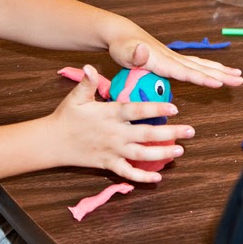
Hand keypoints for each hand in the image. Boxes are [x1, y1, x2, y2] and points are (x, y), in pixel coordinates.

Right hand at [48, 65, 194, 182]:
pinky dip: (142, 177)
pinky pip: (127, 173)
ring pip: (141, 154)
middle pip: (146, 134)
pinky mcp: (107, 164)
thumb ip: (87, 82)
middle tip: (190, 131)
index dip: (155, 108)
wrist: (53, 142)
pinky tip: (158, 177)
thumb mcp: (76, 96)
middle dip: (170, 133)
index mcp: (109, 114)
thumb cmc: (66, 117)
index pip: (136, 111)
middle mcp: (114, 133)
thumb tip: (90, 66)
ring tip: (180, 151)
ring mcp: (112, 150)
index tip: (175, 107)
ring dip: (162, 153)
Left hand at [107, 18, 242, 87]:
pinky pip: (195, 65)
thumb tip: (143, 50)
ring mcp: (174, 57)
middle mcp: (172, 58)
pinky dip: (209, 68)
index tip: (218, 83)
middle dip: (220, 74)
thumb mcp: (123, 52)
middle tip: (240, 80)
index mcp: (162, 60)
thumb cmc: (122, 46)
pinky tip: (217, 72)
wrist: (123, 35)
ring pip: (201, 65)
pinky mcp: (173, 59)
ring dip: (220, 70)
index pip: (185, 71)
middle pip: (200, 67)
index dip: (201, 78)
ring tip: (238, 76)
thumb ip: (134, 54)